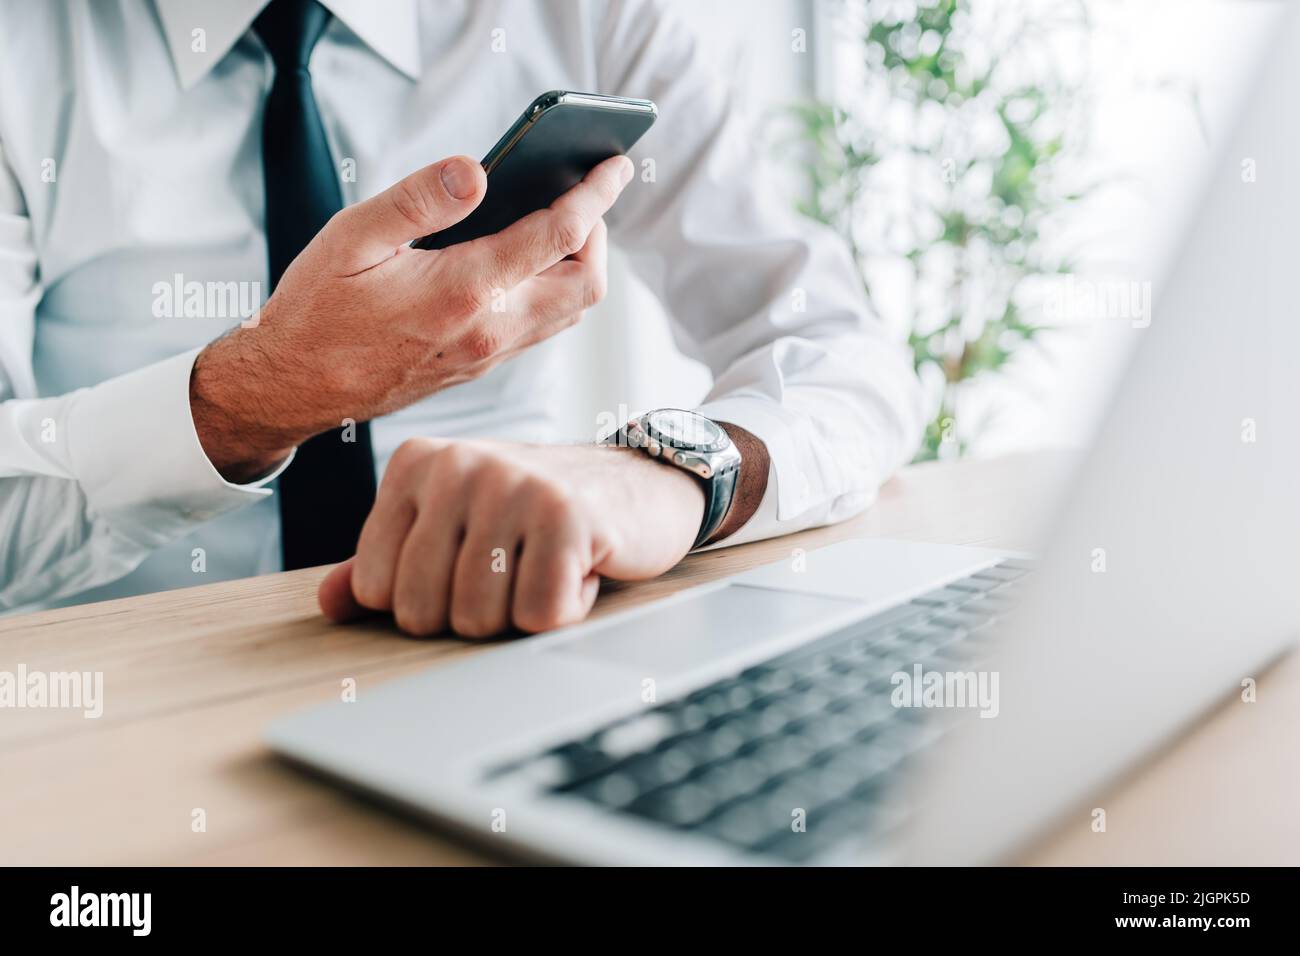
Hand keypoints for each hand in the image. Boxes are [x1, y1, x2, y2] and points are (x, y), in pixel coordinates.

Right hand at [191, 154, 633, 481]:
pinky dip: (554, 291)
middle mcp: (489, 329)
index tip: (615, 166)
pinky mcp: (478, 367)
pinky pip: (540, 329)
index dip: (596, 196)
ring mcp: (487, 355)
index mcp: (465, 289)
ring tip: (563, 222)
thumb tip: (477, 169)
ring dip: (579, 266)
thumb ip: (419, 199)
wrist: (293, 388)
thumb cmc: (316, 310)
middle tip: (583, 194)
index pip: (559, 236)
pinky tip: (529, 263)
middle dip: (598, 234)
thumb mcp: (354, 237)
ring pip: (568, 312)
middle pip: (584, 284)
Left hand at [317, 439, 705, 636]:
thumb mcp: (456, 527)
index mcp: (417, 463)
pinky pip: (538, 616)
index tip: (470, 565)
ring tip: (546, 564)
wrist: (641, 485)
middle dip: (474, 614)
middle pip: (422, 613)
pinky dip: (566, 609)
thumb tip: (331, 604)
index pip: (375, 588)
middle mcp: (459, 465)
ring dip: (520, 613)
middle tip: (514, 571)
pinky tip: (580, 567)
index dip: (427, 602)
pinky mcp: (567, 515)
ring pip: (479, 620)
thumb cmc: (538, 515)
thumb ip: (390, 562)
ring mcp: (513, 485)